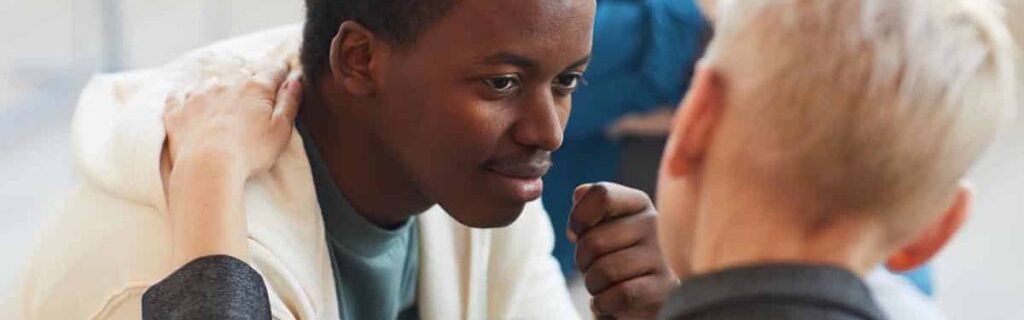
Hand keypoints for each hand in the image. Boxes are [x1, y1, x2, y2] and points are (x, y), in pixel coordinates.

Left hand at [163, 60, 301, 265]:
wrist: (207, 167)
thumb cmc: (250, 153)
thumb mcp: (281, 130)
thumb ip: (289, 103)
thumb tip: (295, 81)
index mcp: (256, 88)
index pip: (274, 70)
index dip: (282, 69)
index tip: (286, 71)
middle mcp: (227, 84)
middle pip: (244, 70)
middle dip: (253, 73)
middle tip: (260, 81)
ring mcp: (199, 95)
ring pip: (213, 79)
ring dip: (223, 82)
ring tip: (228, 89)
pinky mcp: (178, 111)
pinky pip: (180, 93)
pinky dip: (186, 93)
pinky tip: (190, 96)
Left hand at [569, 182, 677, 318]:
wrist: (638, 299)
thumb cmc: (612, 258)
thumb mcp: (599, 228)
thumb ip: (587, 206)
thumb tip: (580, 196)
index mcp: (638, 203)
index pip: (601, 194)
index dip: (579, 217)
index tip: (579, 232)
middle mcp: (656, 224)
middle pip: (593, 240)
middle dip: (582, 261)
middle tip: (594, 267)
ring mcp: (663, 256)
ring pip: (604, 271)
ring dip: (593, 285)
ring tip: (605, 285)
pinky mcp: (665, 289)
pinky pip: (619, 296)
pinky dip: (604, 304)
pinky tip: (611, 301)